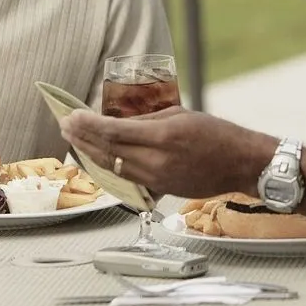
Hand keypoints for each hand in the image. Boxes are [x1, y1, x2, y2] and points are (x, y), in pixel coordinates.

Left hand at [59, 107, 274, 198]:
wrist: (240, 164)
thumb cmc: (216, 134)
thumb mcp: (180, 115)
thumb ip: (148, 121)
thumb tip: (118, 123)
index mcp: (164, 136)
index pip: (114, 131)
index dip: (88, 124)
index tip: (72, 115)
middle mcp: (157, 161)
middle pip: (108, 151)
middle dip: (82, 138)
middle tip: (65, 125)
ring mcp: (158, 179)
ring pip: (112, 168)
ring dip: (89, 154)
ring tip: (74, 140)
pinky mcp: (161, 190)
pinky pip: (126, 179)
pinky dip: (108, 168)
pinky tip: (96, 160)